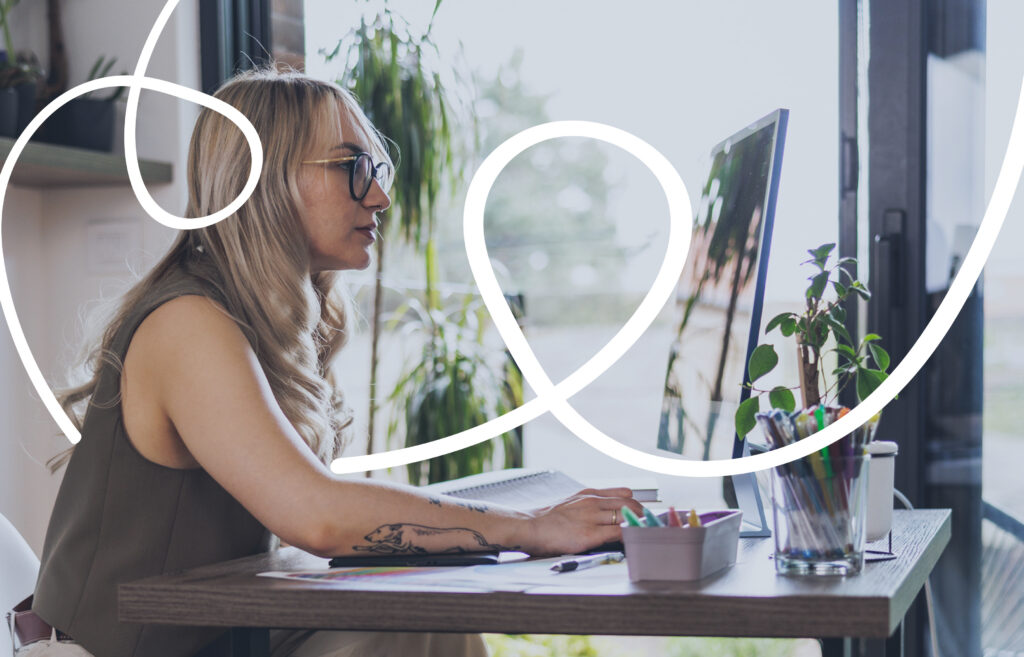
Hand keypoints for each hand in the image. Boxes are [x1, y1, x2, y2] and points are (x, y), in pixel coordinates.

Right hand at [520, 488, 644, 555]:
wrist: (529, 527)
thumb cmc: (548, 520)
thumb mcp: (572, 503)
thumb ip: (591, 504)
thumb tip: (610, 510)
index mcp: (589, 494)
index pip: (625, 494)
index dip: (638, 505)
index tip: (644, 514)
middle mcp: (593, 502)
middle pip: (631, 504)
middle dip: (644, 515)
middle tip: (650, 526)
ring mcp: (592, 517)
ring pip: (627, 517)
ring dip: (639, 526)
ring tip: (647, 534)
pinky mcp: (589, 534)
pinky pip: (618, 533)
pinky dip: (630, 536)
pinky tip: (634, 542)